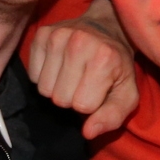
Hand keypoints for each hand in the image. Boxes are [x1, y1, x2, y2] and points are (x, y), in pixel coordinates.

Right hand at [26, 0, 138, 139]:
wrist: (108, 27)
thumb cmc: (118, 66)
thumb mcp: (126, 94)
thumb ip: (112, 117)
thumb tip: (87, 132)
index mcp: (104, 58)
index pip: (82, 106)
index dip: (90, 104)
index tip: (98, 89)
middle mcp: (79, 43)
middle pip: (60, 99)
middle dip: (72, 97)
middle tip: (84, 82)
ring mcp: (58, 36)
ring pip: (44, 89)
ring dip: (56, 88)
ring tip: (72, 74)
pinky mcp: (42, 33)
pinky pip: (32, 75)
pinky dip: (44, 75)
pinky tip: (59, 65)